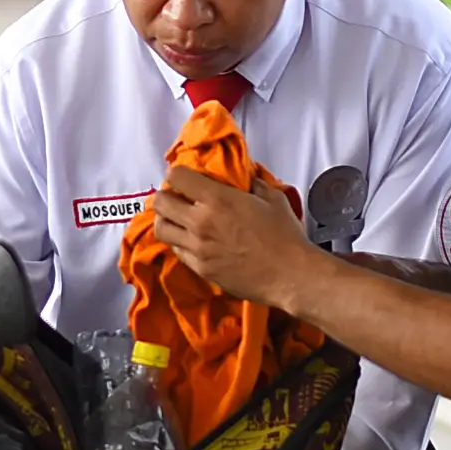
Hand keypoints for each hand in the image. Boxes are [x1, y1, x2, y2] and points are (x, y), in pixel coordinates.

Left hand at [149, 162, 320, 310]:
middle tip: (176, 197)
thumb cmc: (285, 236)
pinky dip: (180, 242)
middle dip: (165, 196)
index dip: (177, 173)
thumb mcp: (272, 198)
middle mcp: (201, 223)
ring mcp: (198, 248)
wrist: (290, 275)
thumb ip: (253, 183)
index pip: (177, 177)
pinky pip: (177, 251)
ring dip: (167, 220)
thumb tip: (245, 176)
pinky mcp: (200, 268)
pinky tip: (193, 240)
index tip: (184, 176)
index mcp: (217, 200)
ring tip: (179, 220)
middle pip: (160, 203)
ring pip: (162, 229)